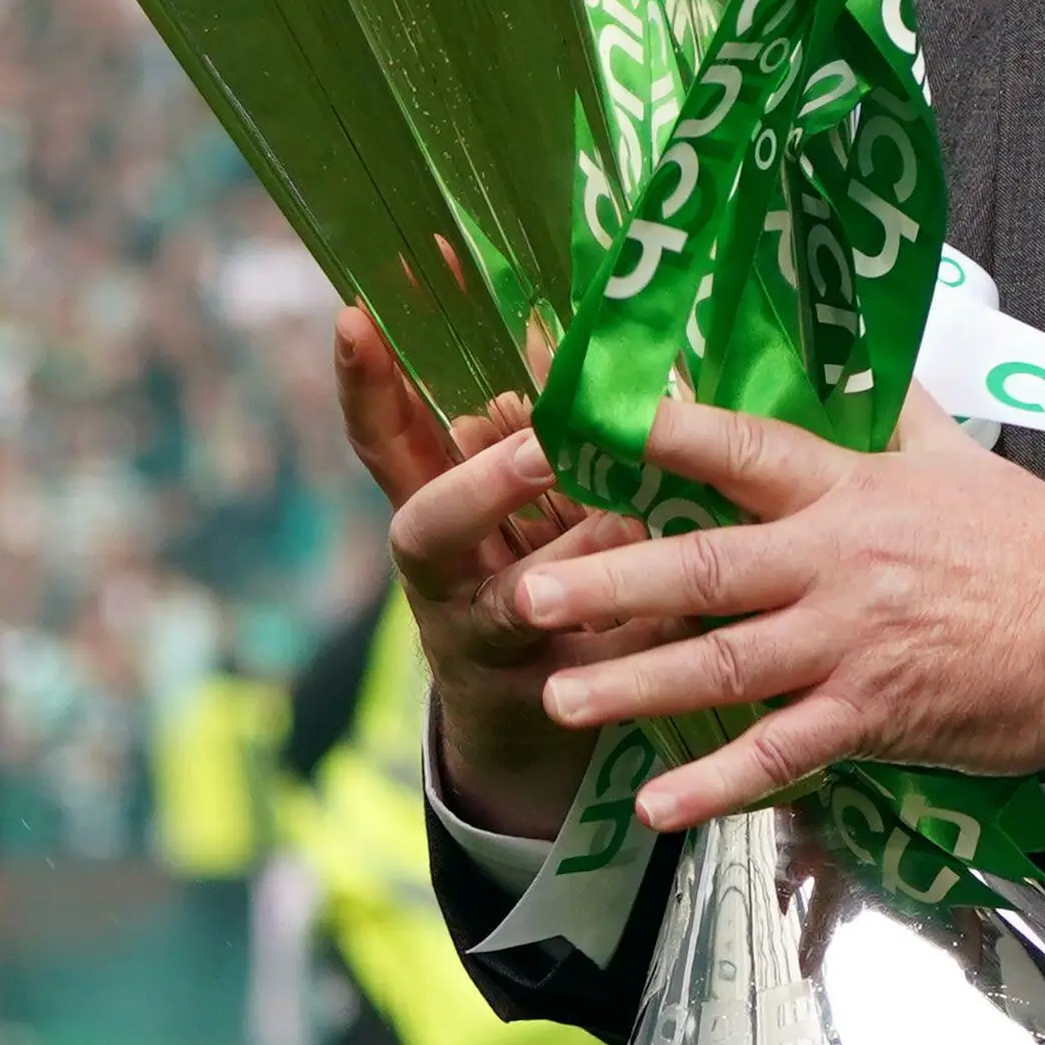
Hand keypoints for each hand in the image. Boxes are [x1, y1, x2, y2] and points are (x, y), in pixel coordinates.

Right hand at [333, 306, 687, 837]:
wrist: (533, 729)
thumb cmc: (537, 577)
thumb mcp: (524, 506)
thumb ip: (528, 432)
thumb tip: (550, 329)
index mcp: (432, 520)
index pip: (384, 446)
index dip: (365, 387)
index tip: (356, 315)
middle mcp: (440, 583)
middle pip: (427, 532)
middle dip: (483, 486)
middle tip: (543, 448)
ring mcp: (482, 648)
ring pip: (515, 605)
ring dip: (574, 560)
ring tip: (634, 518)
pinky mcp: (545, 706)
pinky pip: (597, 669)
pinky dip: (641, 638)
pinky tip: (688, 613)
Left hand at [510, 388, 1044, 834]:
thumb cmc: (1036, 542)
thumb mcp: (961, 457)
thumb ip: (893, 413)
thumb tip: (852, 355)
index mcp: (853, 488)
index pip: (739, 448)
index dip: (656, 430)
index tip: (574, 417)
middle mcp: (838, 562)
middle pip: (705, 566)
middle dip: (610, 579)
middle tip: (527, 594)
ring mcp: (852, 644)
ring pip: (725, 663)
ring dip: (636, 682)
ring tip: (559, 697)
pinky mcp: (874, 716)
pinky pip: (782, 755)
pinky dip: (716, 784)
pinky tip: (655, 806)